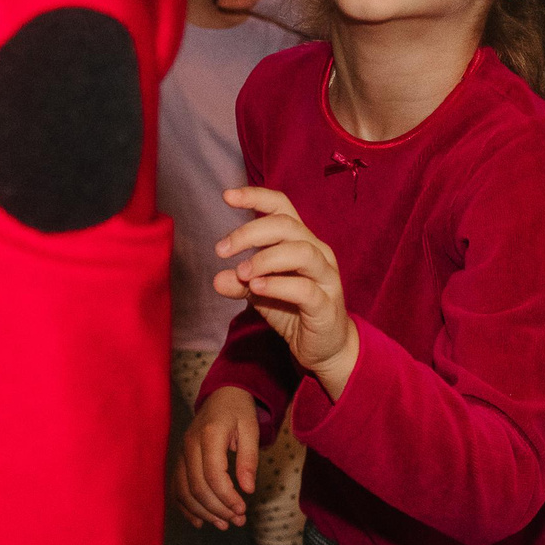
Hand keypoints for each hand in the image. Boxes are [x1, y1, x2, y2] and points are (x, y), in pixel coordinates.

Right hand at [171, 386, 260, 531]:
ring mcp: (181, 453)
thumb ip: (249, 458)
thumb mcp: (251, 429)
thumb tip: (248, 489)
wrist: (222, 394)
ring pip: (184, 491)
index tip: (243, 509)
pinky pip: (177, 488)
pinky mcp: (180, 460)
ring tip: (224, 524)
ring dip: (203, 512)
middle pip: (197, 486)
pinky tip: (200, 521)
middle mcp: (189, 445)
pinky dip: (186, 507)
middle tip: (238, 520)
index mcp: (208, 435)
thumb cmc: (239, 411)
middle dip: (218, 508)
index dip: (227, 497)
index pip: (213, 475)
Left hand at [216, 187, 359, 398]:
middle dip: (250, 232)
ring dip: (265, 258)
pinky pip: (304, 288)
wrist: (324, 348)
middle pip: (286, 225)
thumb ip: (240, 282)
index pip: (282, 207)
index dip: (256, 197)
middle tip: (221, 250)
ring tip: (242, 272)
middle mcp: (317, 251)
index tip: (227, 196)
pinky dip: (277, 284)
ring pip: (300, 251)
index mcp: (301, 240)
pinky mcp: (327, 304)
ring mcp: (326, 277)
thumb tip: (217, 278)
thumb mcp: (260, 294)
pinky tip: (255, 288)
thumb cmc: (294, 311)